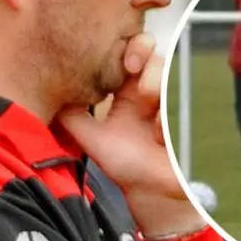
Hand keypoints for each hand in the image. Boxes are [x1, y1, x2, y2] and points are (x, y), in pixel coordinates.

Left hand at [57, 33, 204, 237]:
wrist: (152, 192)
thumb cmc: (126, 163)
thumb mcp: (94, 139)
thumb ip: (73, 117)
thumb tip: (47, 94)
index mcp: (131, 89)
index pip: (137, 52)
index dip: (136, 48)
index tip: (129, 64)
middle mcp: (155, 91)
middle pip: (161, 60)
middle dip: (153, 72)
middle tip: (144, 92)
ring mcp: (176, 105)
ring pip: (176, 82)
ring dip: (165, 101)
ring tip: (155, 129)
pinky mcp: (192, 120)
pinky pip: (191, 107)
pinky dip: (173, 124)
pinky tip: (164, 141)